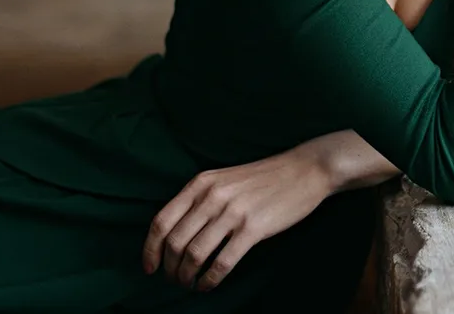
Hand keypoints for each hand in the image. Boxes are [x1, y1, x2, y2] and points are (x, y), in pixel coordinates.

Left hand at [141, 147, 331, 290]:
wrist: (304, 170)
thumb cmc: (263, 178)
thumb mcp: (224, 179)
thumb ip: (200, 200)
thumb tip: (176, 234)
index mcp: (201, 183)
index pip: (161, 221)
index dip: (150, 250)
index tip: (150, 268)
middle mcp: (212, 196)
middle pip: (175, 242)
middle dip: (170, 269)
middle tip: (175, 280)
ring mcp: (233, 212)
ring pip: (195, 254)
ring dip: (187, 277)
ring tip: (190, 284)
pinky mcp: (253, 228)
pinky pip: (222, 262)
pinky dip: (210, 279)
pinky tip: (209, 284)